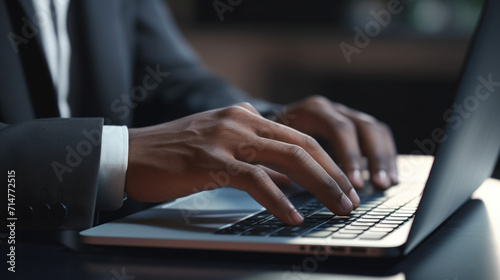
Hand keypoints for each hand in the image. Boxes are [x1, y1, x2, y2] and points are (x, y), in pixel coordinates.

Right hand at [125, 103, 359, 224]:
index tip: (345, 186)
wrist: (129, 153)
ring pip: (288, 158)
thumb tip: (289, 182)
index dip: (328, 162)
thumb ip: (256, 161)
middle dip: (334, 175)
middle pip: (303, 146)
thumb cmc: (173, 156)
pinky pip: (255, 180)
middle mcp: (241, 120)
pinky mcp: (210, 160)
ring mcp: (226, 138)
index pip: (299, 136)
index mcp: (245, 116)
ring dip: (320, 186)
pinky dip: (279, 200)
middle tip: (351, 201)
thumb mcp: (221, 150)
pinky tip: (292, 217)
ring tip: (337, 209)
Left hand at [273, 96, 397, 189]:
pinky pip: (378, 137)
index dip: (349, 156)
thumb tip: (282, 190)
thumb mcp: (268, 146)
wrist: (268, 122)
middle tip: (373, 186)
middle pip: (360, 127)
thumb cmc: (267, 139)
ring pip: (374, 130)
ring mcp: (345, 115)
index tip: (353, 183)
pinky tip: (389, 179)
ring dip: (382, 158)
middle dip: (371, 158)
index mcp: (311, 111)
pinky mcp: (355, 126)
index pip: (337, 129)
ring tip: (385, 185)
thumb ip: (276, 161)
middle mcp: (332, 109)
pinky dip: (386, 157)